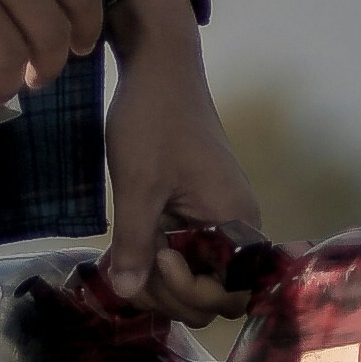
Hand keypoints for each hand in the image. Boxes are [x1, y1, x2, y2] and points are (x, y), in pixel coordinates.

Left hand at [98, 8, 255, 301]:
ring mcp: (215, 221)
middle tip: (130, 263)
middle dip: (169, 293)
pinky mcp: (196, 213)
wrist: (159, 66)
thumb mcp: (138, 183)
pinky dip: (155, 260)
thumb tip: (126, 292)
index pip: (231, 293)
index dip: (191, 292)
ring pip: (194, 277)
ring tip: (124, 256)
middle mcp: (235, 227)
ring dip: (158, 281)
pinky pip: (185, 254)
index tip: (158, 257)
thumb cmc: (154, 120)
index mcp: (236, 221)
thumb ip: (134, 243)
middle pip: (213, 294)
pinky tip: (127, 250)